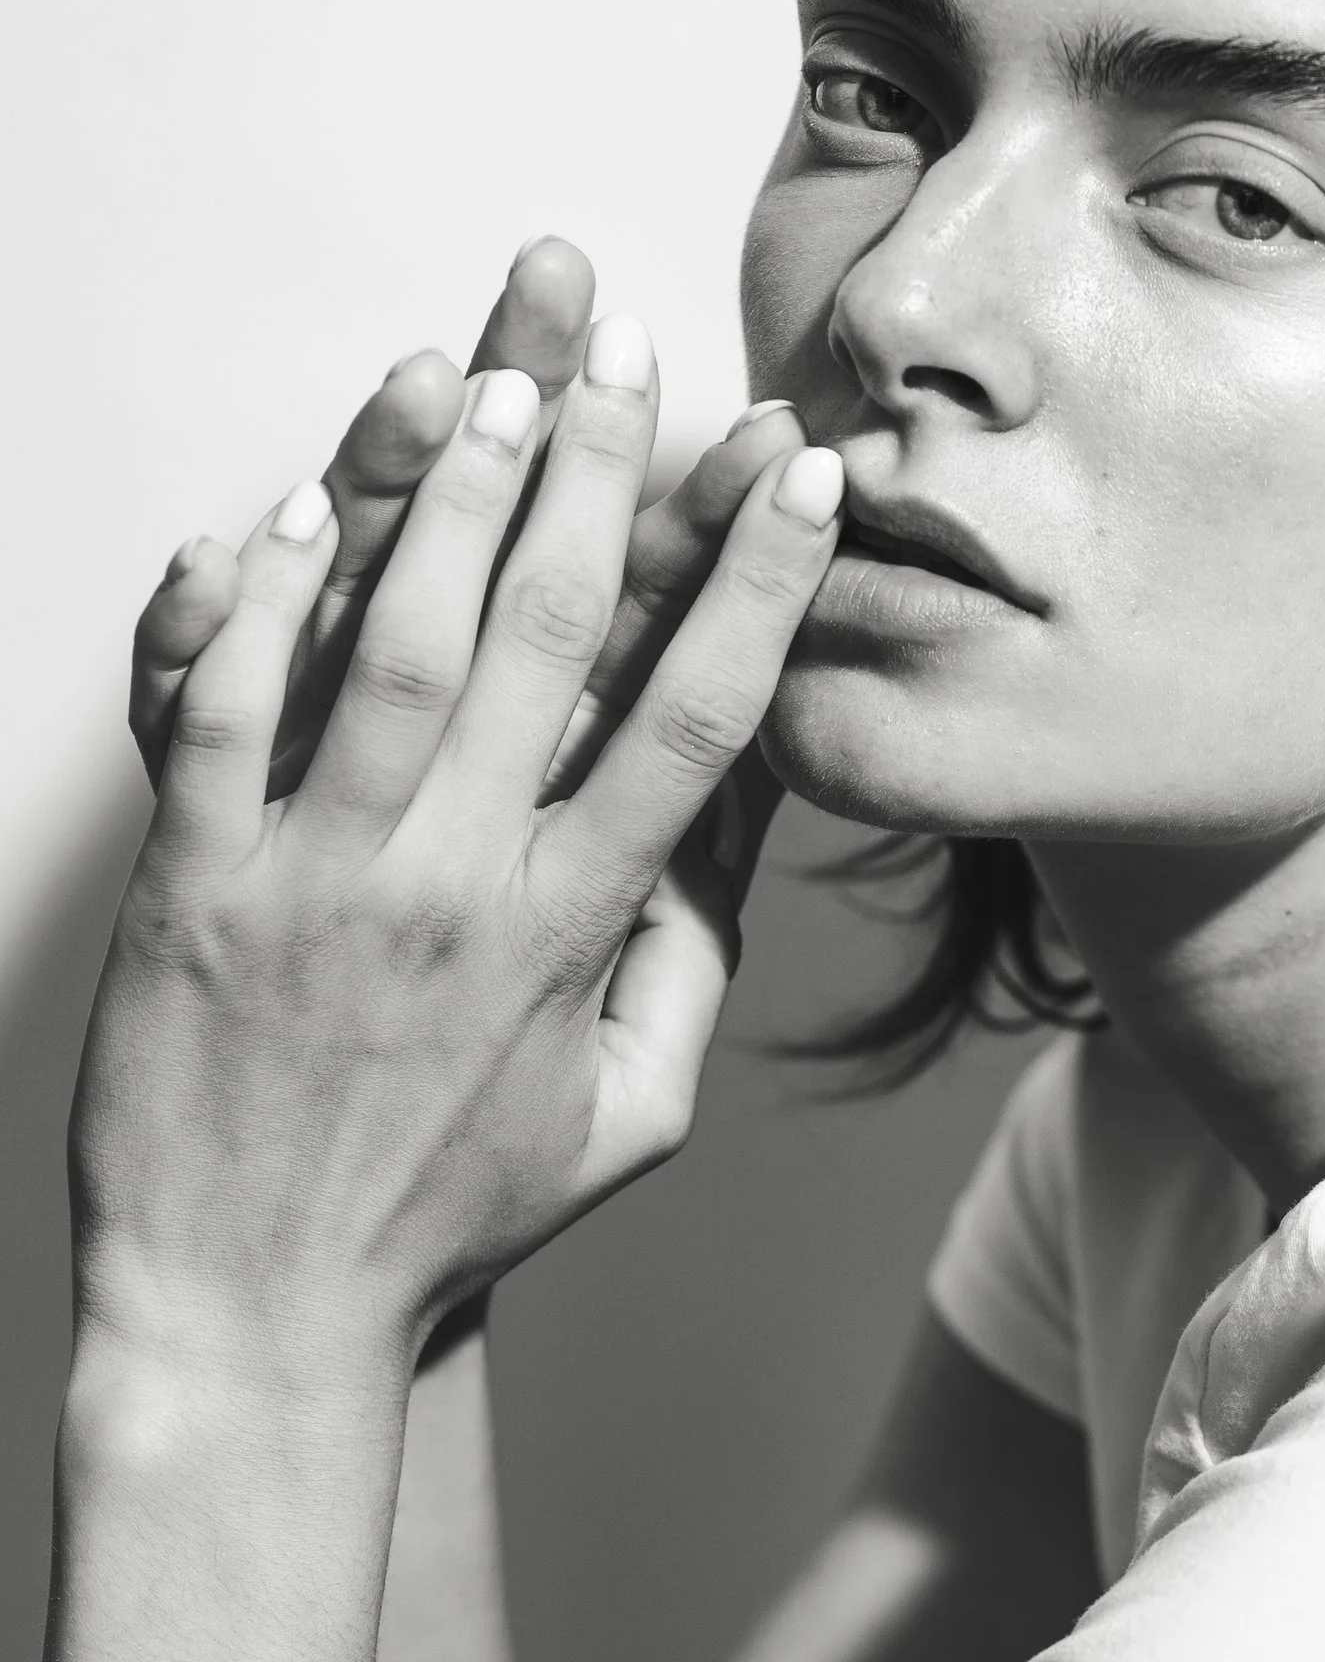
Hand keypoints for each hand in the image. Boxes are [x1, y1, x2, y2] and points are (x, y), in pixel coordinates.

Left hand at [76, 320, 845, 1381]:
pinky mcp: (191, 889)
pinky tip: (294, 506)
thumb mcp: (625, 1122)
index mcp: (574, 940)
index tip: (797, 470)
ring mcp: (315, 882)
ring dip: (449, 499)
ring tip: (494, 378)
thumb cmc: (445, 1219)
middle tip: (633, 347)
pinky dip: (254, 602)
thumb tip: (733, 823)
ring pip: (399, 649)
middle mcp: (455, 893)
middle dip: (601, 476)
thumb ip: (688, 968)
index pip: (693, 725)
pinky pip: (222, 713)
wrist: (251, 1314)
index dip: (753, 583)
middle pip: (552, 642)